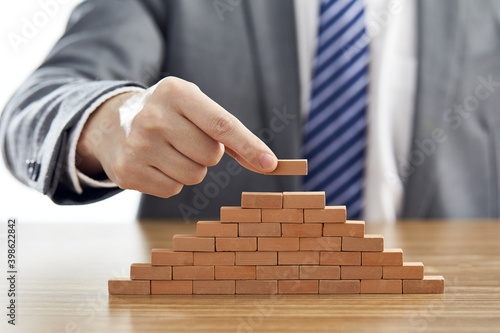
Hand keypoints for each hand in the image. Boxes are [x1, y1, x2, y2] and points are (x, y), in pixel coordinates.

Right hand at [76, 77, 277, 197]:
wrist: (112, 123)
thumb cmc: (168, 114)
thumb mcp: (194, 107)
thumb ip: (229, 132)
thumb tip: (267, 163)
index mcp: (175, 93)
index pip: (221, 124)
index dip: (248, 146)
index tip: (270, 163)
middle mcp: (154, 117)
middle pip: (211, 156)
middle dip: (207, 153)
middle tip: (186, 140)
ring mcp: (138, 146)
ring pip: (194, 176)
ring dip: (190, 168)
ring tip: (169, 151)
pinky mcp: (127, 172)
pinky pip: (173, 189)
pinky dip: (171, 180)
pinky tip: (155, 163)